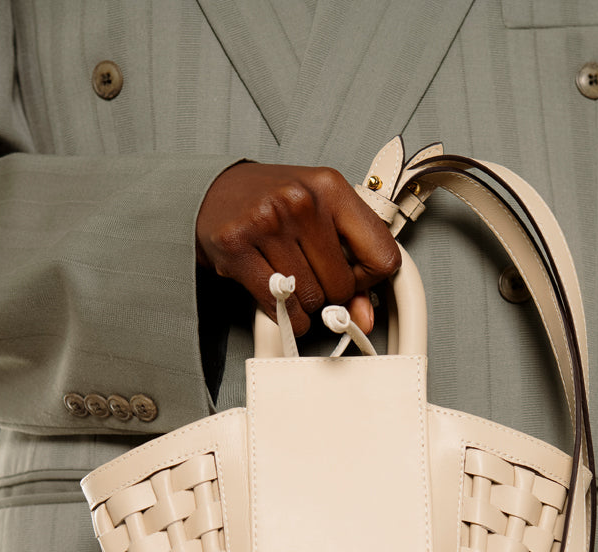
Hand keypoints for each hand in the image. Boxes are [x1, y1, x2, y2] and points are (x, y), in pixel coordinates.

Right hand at [196, 161, 400, 335]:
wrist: (214, 192)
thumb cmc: (273, 204)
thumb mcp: (321, 218)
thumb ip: (351, 265)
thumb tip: (365, 318)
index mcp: (330, 187)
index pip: (383, 256)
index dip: (370, 278)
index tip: (352, 274)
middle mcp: (300, 201)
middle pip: (342, 285)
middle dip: (330, 293)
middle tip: (312, 276)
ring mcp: (266, 223)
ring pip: (312, 300)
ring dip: (304, 303)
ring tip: (290, 278)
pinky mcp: (236, 248)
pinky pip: (281, 309)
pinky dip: (286, 316)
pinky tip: (280, 297)